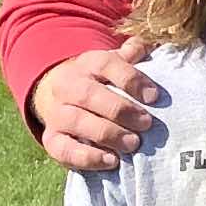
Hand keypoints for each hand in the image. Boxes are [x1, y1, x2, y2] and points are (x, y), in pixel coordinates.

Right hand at [31, 46, 163, 174]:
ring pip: (76, 121)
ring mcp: (56, 113)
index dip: (130, 78)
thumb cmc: (101, 82)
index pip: (105, 64)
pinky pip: (63, 149)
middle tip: (146, 124)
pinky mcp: (52, 139)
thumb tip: (148, 45)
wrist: (59, 96)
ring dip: (107, 134)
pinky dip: (87, 157)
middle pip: (89, 94)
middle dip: (120, 110)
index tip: (154, 96)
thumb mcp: (115, 63)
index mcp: (87, 64)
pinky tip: (111, 161)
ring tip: (133, 144)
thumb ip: (133, 54)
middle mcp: (66, 86)